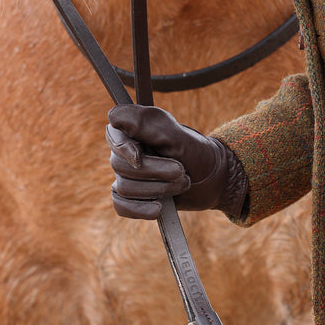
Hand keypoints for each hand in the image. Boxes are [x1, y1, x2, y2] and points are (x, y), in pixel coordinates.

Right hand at [107, 104, 248, 219]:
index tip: (139, 157)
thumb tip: (113, 115)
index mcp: (134, 130)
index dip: (123, 148)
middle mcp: (125, 151)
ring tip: (182, 184)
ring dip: (157, 189)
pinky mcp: (129, 197)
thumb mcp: (177, 136)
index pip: (113, 134)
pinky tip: (158, 208)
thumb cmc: (195, 153)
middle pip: (120, 165)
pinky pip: (121, 206)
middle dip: (155, 172)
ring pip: (124, 188)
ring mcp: (125, 175)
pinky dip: (140, 209)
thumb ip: (146, 125)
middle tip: (181, 171)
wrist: (211, 181)